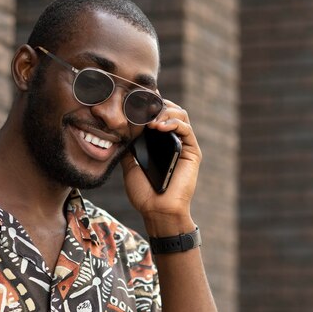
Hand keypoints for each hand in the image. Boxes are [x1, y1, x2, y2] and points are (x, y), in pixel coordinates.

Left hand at [121, 100, 201, 235]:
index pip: (156, 113)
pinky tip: (158, 126)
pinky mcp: (193, 151)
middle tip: (141, 108)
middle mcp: (172, 140)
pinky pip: (186, 129)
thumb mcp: (129, 165)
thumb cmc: (144, 193)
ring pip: (180, 114)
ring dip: (164, 111)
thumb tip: (119, 129)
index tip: (132, 100)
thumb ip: (128, 147)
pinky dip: (172, 122)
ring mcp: (183, 145)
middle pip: (170, 109)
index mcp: (158, 142)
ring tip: (149, 120)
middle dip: (155, 104)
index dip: (147, 104)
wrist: (157, 211)